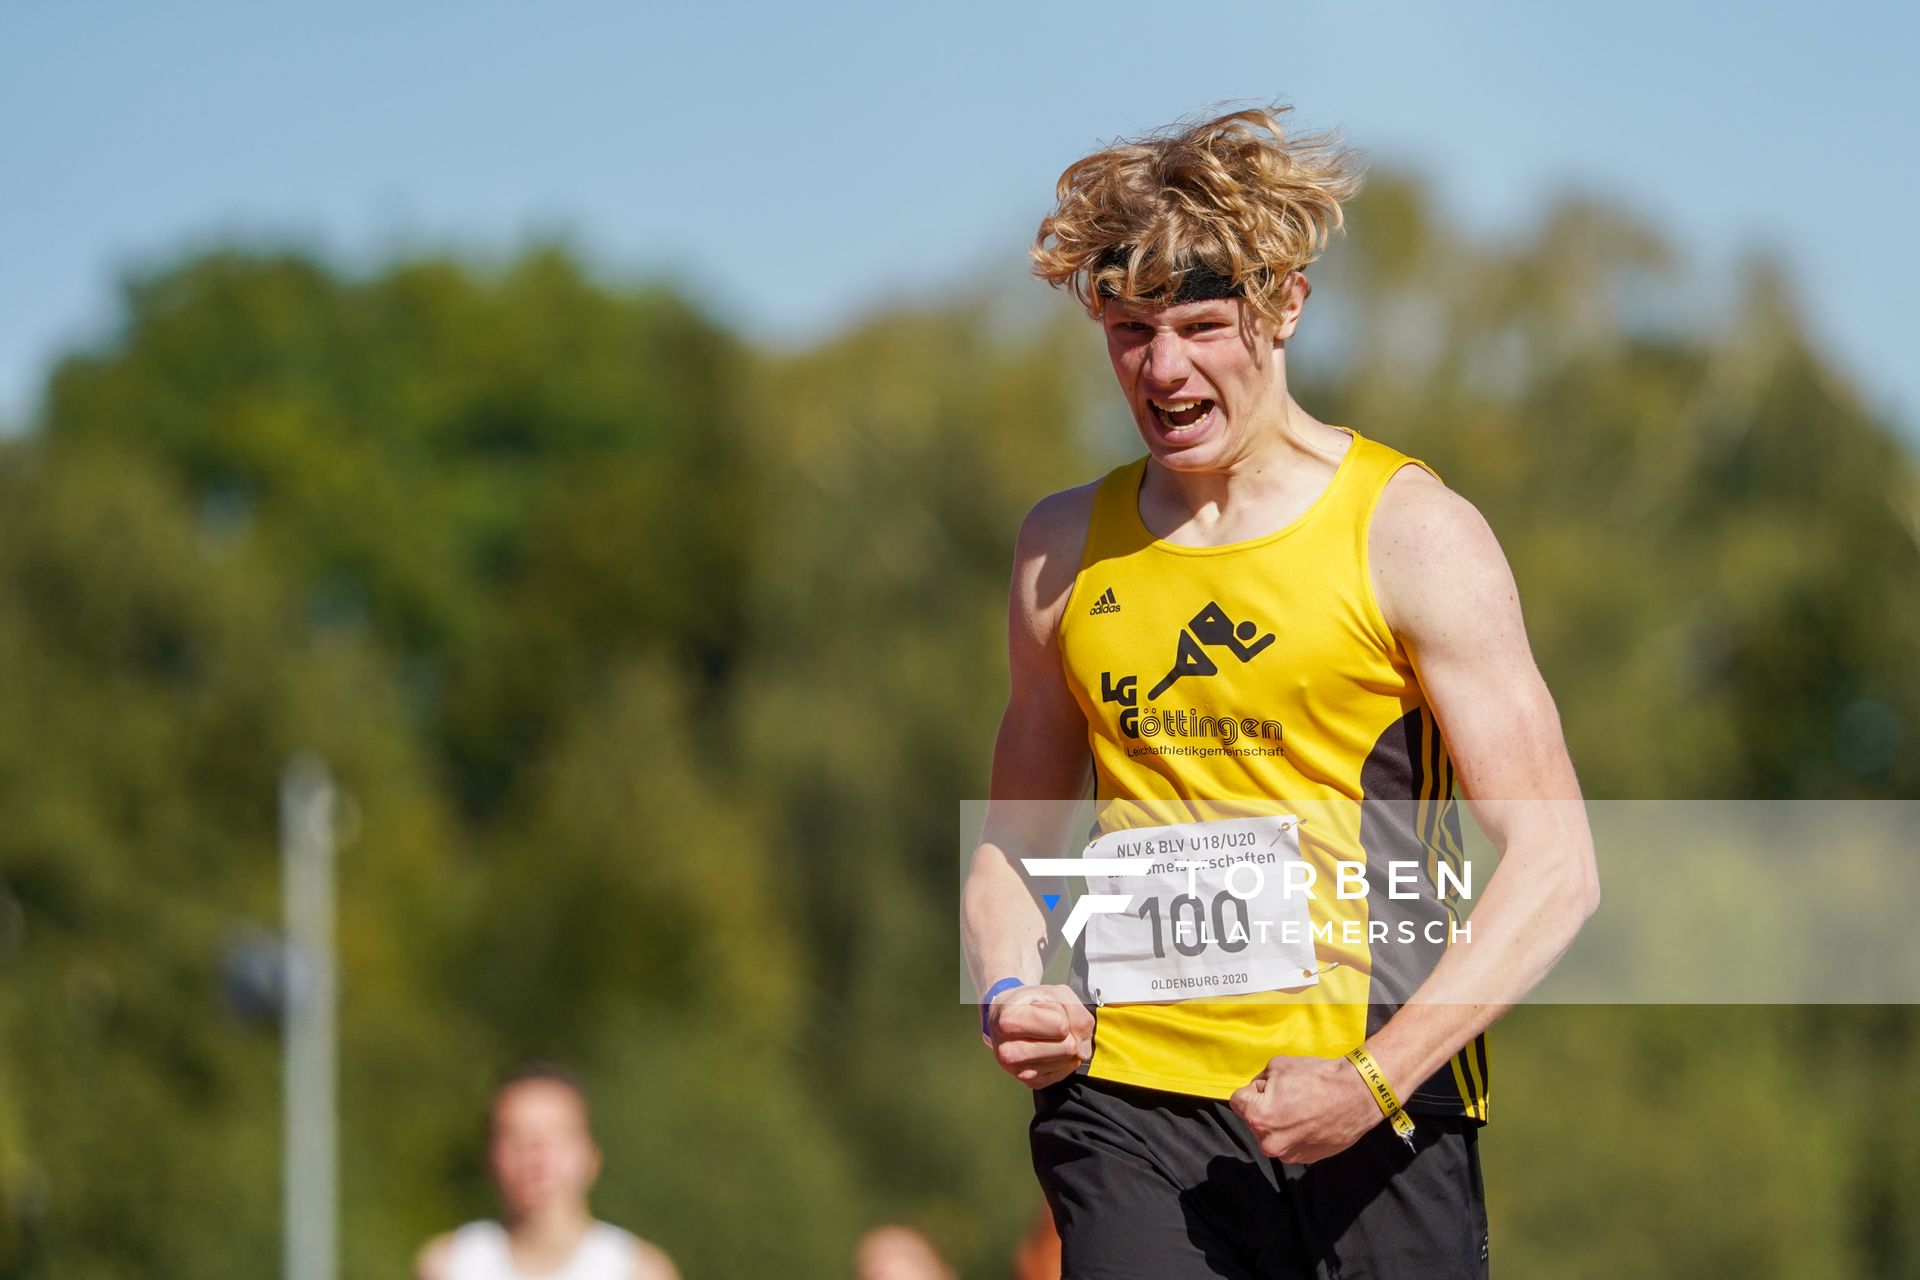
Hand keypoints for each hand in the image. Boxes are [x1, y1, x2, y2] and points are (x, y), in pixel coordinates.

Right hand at [985, 983, 1092, 1088]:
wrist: (1006, 1018)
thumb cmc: (1031, 1003)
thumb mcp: (1054, 994)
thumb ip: (1077, 1013)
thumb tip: (1084, 1051)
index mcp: (1009, 1022)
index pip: (1061, 1026)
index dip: (1063, 1015)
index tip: (1047, 1010)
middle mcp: (1008, 1051)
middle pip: (1068, 1047)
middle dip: (1068, 1032)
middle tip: (1050, 1023)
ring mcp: (1018, 1071)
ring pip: (1069, 1061)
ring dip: (1066, 1045)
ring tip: (1047, 1035)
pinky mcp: (1030, 1082)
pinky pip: (1065, 1072)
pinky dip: (1064, 1059)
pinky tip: (1049, 1048)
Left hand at [1228, 1054, 1379, 1163]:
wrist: (1357, 1095)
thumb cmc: (1318, 1078)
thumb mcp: (1278, 1066)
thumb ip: (1259, 1081)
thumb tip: (1256, 1091)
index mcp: (1258, 1117)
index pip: (1237, 1101)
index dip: (1254, 1090)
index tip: (1272, 1086)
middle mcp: (1269, 1142)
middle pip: (1254, 1119)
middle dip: (1266, 1106)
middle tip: (1291, 1095)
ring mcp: (1287, 1153)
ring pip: (1272, 1132)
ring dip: (1280, 1122)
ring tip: (1304, 1107)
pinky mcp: (1304, 1159)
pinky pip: (1289, 1142)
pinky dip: (1295, 1133)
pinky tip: (1312, 1120)